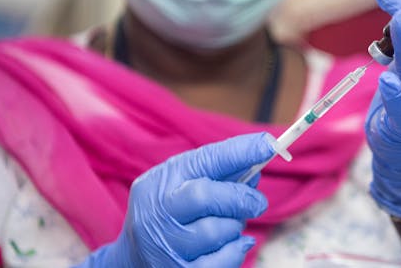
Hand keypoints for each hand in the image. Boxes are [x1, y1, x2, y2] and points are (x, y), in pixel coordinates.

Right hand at [76, 132, 275, 267]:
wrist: (132, 256)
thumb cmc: (169, 209)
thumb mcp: (181, 182)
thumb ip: (217, 172)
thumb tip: (257, 163)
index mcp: (163, 181)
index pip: (205, 161)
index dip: (239, 152)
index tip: (267, 144)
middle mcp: (159, 212)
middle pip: (205, 196)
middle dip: (239, 197)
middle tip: (257, 202)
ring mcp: (166, 245)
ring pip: (216, 231)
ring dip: (235, 226)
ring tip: (231, 225)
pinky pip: (220, 263)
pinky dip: (236, 252)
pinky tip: (235, 244)